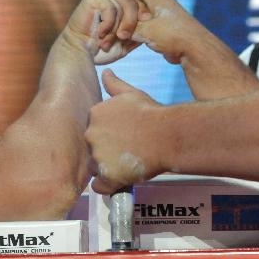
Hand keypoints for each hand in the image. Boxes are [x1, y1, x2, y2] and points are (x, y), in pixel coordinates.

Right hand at [66, 0, 142, 63]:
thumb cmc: (103, 50)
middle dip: (132, 21)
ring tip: (108, 42)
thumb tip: (148, 19)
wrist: (79, 54)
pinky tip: (100, 34)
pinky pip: (111, 6)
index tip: (144, 21)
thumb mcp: (128, 41)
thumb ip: (138, 29)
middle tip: (125, 37)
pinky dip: (109, 24)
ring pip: (125, 5)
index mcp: (123, 4)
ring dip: (119, 27)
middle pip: (135, 1)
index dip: (143, 6)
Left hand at [85, 69, 165, 193]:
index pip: (94, 128)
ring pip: (96, 166)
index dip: (108, 134)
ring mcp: (98, 156)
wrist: (168, 134)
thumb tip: (105, 72)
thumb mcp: (131, 93)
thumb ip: (114, 84)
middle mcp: (91, 135)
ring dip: (108, 167)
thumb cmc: (151, 112)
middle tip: (127, 149)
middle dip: (106, 150)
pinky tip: (121, 178)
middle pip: (92, 147)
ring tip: (129, 162)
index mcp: (94, 114)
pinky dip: (108, 185)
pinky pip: (99, 186)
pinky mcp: (107, 175)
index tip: (123, 135)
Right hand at [100, 0, 204, 64]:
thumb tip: (115, 30)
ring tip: (110, 28)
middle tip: (102, 13)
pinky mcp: (160, 24)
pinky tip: (123, 39)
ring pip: (133, 9)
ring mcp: (158, 11)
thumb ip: (129, 27)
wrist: (196, 49)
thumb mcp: (147, 31)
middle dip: (115, 2)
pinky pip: (140, 21)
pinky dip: (130, 27)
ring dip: (122, 17)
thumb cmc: (174, 36)